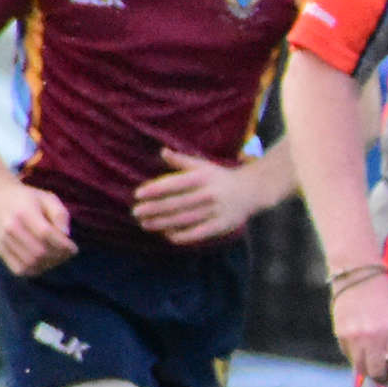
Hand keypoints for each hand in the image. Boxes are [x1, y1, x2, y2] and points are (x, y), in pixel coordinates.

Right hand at [0, 183, 76, 276]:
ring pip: (29, 263)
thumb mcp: (48, 198)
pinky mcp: (0, 251)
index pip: (45, 234)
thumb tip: (66, 235)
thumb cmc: (29, 199)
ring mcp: (3, 241)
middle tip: (67, 254)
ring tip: (57, 258)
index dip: (63, 245)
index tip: (73, 248)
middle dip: (58, 256)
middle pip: (38, 251)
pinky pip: (19, 269)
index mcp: (24, 212)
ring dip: (48, 264)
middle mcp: (11, 228)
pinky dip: (35, 270)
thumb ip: (60, 215)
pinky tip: (43, 263)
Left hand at [133, 148, 264, 246]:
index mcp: (202, 177)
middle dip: (154, 208)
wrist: (252, 191)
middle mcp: (209, 194)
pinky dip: (181, 235)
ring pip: (184, 219)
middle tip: (136, 212)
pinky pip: (197, 233)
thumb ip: (181, 160)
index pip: (174, 184)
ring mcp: (215, 211)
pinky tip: (167, 234)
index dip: (154, 189)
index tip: (137, 195)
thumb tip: (162, 151)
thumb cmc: (220, 177)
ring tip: (145, 224)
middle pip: (176, 203)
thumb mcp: (203, 165)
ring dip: (162, 223)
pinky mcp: (221, 226)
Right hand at [329, 273, 387, 386]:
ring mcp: (356, 337)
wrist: (358, 276)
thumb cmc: (382, 296)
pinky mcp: (341, 335)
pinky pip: (349, 356)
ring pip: (361, 368)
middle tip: (386, 378)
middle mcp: (375, 337)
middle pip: (378, 372)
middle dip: (383, 379)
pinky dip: (355, 358)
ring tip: (373, 368)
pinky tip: (360, 352)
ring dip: (368, 372)